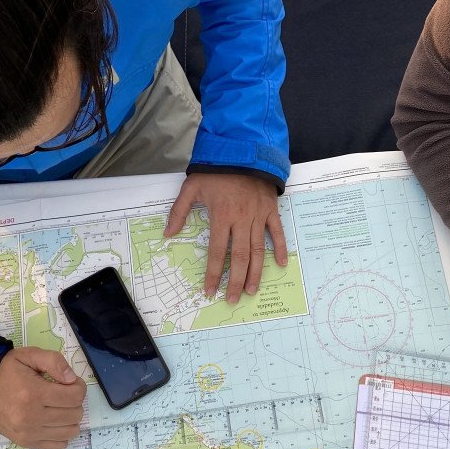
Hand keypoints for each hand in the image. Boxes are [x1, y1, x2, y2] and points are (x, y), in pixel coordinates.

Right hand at [0, 347, 85, 448]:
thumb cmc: (8, 372)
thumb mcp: (29, 355)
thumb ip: (54, 361)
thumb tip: (72, 379)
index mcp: (34, 393)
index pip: (75, 397)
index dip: (78, 387)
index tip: (70, 383)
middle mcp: (32, 417)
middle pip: (75, 414)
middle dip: (74, 402)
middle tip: (63, 394)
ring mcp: (29, 433)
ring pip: (70, 431)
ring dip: (70, 418)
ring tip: (58, 408)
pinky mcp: (27, 443)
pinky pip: (59, 445)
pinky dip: (62, 433)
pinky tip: (53, 421)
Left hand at [165, 173, 287, 303]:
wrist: (243, 148)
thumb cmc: (216, 170)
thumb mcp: (192, 186)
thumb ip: (179, 211)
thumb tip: (168, 233)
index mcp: (222, 216)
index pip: (218, 252)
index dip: (214, 274)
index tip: (210, 290)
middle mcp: (242, 219)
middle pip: (239, 256)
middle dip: (235, 280)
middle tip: (232, 299)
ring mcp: (259, 215)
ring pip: (258, 249)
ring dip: (256, 272)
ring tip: (251, 290)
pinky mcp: (271, 209)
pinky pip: (277, 232)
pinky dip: (281, 248)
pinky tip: (281, 264)